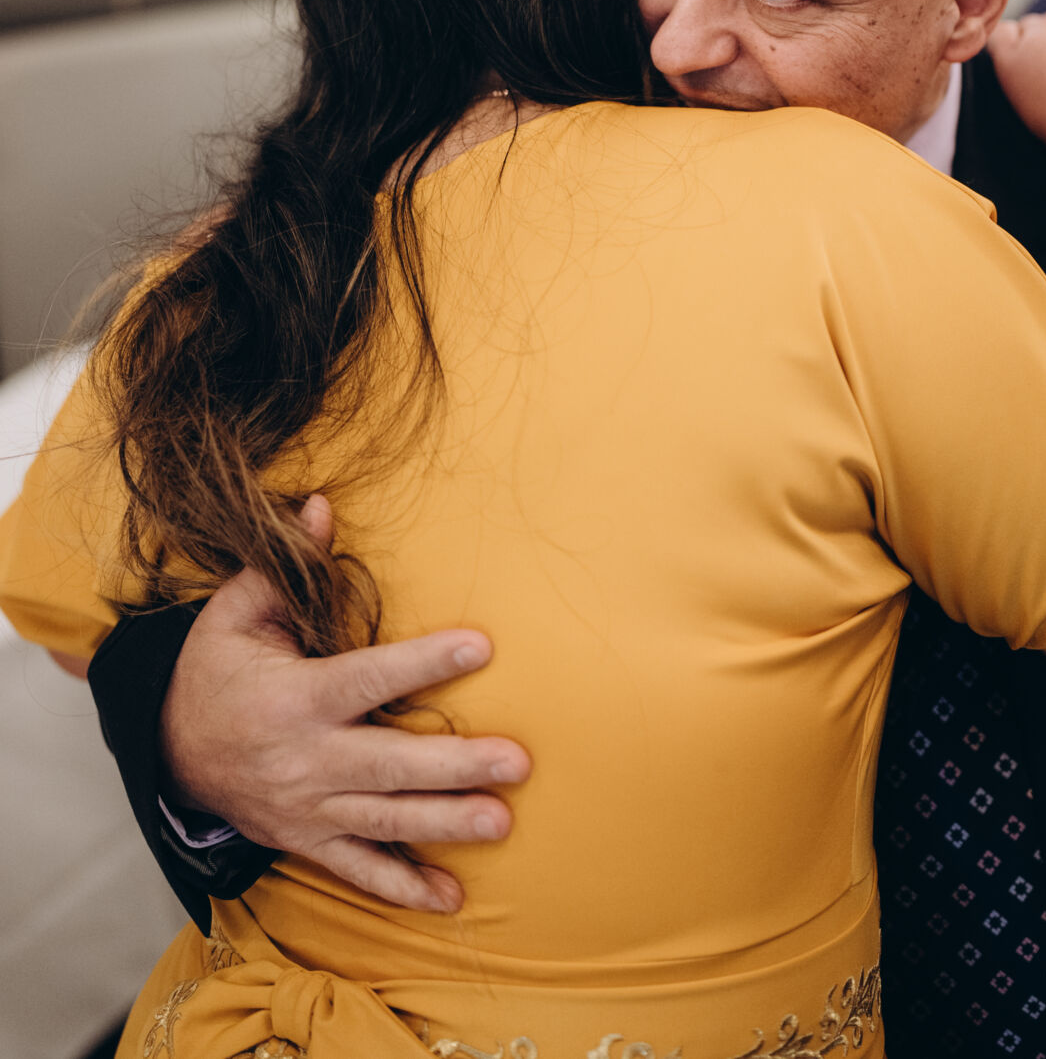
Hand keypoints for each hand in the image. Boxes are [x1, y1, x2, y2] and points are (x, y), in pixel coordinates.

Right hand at [161, 495, 530, 911]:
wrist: (168, 752)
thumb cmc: (215, 671)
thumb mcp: (235, 613)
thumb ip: (285, 565)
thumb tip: (323, 505)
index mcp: (295, 697)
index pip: (370, 676)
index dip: (425, 662)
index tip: (481, 646)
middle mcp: (305, 759)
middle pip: (391, 764)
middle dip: (456, 765)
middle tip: (518, 762)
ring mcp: (308, 808)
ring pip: (386, 821)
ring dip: (446, 824)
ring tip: (503, 822)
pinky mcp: (307, 840)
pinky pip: (359, 869)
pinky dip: (404, 888)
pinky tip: (452, 900)